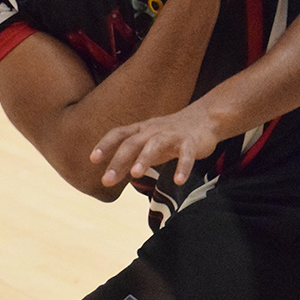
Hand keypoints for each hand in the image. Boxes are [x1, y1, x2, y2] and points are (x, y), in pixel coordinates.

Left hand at [90, 104, 219, 188]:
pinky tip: (179, 180)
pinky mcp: (191, 142)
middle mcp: (154, 130)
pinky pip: (187, 154)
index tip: (93, 159)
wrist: (205, 118)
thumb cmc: (171, 134)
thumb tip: (109, 174)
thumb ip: (131, 156)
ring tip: (135, 174)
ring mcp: (172, 135)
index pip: (119, 134)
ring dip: (144, 158)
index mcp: (142, 130)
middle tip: (106, 181)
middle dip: (118, 161)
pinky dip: (183, 166)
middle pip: (132, 142)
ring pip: (156, 144)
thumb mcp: (148, 143)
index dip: (105, 145)